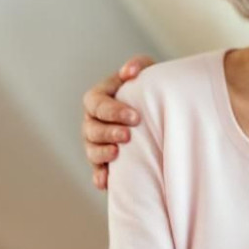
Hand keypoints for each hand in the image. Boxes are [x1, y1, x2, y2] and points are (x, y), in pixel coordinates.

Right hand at [82, 55, 153, 188]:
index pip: (97, 104)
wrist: (157, 112)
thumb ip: (138, 65)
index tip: (136, 117)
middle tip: (128, 136)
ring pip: (91, 150)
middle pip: (91, 129)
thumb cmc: (149, 89)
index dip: (113, 111)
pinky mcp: (103, 162)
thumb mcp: (147, 72)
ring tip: (117, 154)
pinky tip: (105, 183)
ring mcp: (95, 143)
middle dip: (108, 132)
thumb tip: (130, 72)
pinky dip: (99, 177)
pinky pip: (97, 171)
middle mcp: (92, 121)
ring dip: (102, 153)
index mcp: (98, 99)